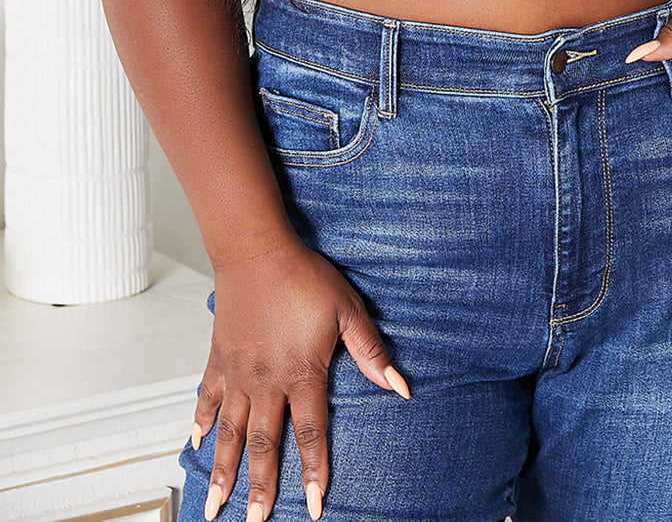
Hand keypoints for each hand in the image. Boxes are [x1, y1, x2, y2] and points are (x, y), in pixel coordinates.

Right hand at [190, 234, 409, 520]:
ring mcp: (239, 372)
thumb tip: (400, 386)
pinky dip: (202, 420)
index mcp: (301, 374)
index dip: (313, 473)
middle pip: (264, 445)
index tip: (312, 507)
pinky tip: (197, 441)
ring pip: (230, 432)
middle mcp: (266, 382)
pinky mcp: (219, 357)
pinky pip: (208, 396)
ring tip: (216, 503)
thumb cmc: (304, 275)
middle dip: (259, 488)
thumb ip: (370, 352)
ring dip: (223, 470)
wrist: (255, 249)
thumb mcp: (347, 310)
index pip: (311, 434)